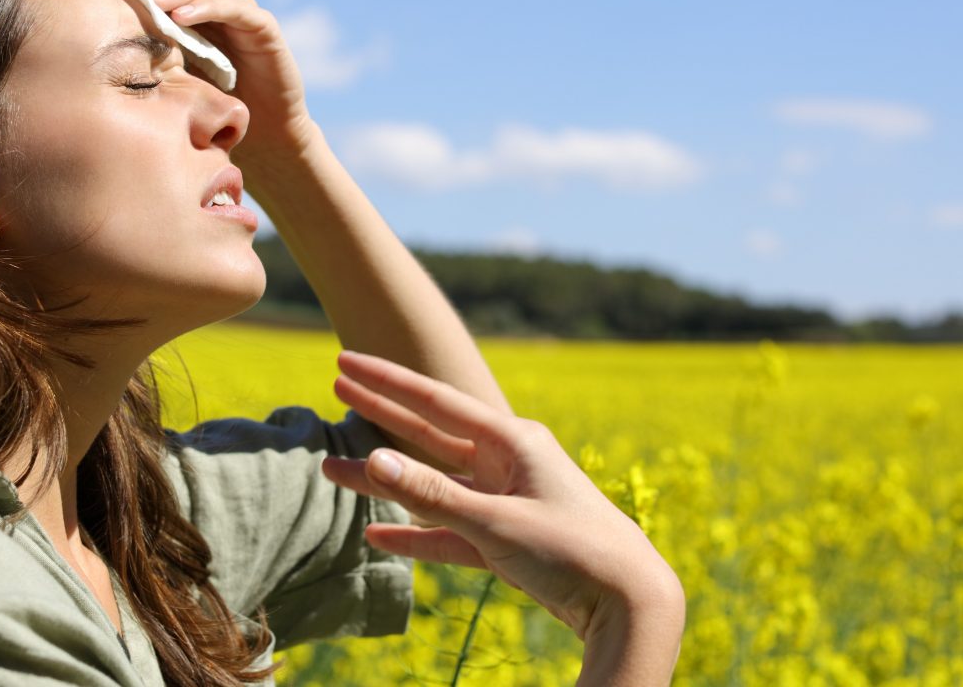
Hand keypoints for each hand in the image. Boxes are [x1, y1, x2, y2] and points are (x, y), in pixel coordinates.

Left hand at [123, 0, 315, 163]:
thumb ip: (152, 54)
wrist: (264, 132)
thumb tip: (103, 44)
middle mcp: (220, 6)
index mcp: (196, 13)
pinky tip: (182, 16)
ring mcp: (243, 13)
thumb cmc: (216, 106)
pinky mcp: (264, 27)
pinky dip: (208, 7)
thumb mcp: (175, 77)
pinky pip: (235, 9)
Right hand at [320, 351, 684, 649]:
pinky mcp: (505, 540)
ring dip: (386, 481)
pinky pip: (448, 531)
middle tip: (336, 385)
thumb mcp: (497, 521)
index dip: (387, 382)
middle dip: (382, 413)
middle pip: (430, 434)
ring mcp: (506, 501)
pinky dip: (414, 533)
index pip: (437, 402)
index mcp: (514, 440)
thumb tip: (373, 459)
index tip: (345, 361)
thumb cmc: (572, 549)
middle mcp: (509, 463)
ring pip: (433, 485)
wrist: (628, 601)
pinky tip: (377, 533)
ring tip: (334, 469)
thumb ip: (433, 495)